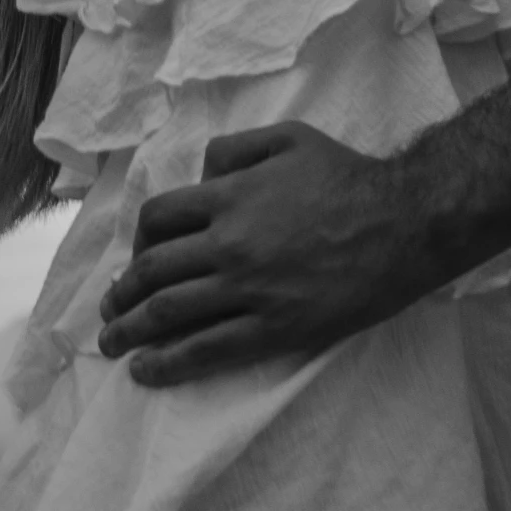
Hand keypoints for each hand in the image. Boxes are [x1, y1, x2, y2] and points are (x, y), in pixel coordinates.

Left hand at [96, 123, 431, 384]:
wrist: (402, 224)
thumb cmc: (347, 177)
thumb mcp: (289, 139)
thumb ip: (236, 148)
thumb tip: (200, 170)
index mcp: (231, 195)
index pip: (158, 219)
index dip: (137, 241)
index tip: (135, 259)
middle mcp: (229, 242)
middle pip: (152, 270)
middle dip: (121, 293)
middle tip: (109, 310)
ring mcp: (248, 289)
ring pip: (168, 313)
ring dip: (129, 331)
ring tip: (113, 345)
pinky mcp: (272, 329)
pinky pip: (205, 350)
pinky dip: (166, 364)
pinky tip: (146, 371)